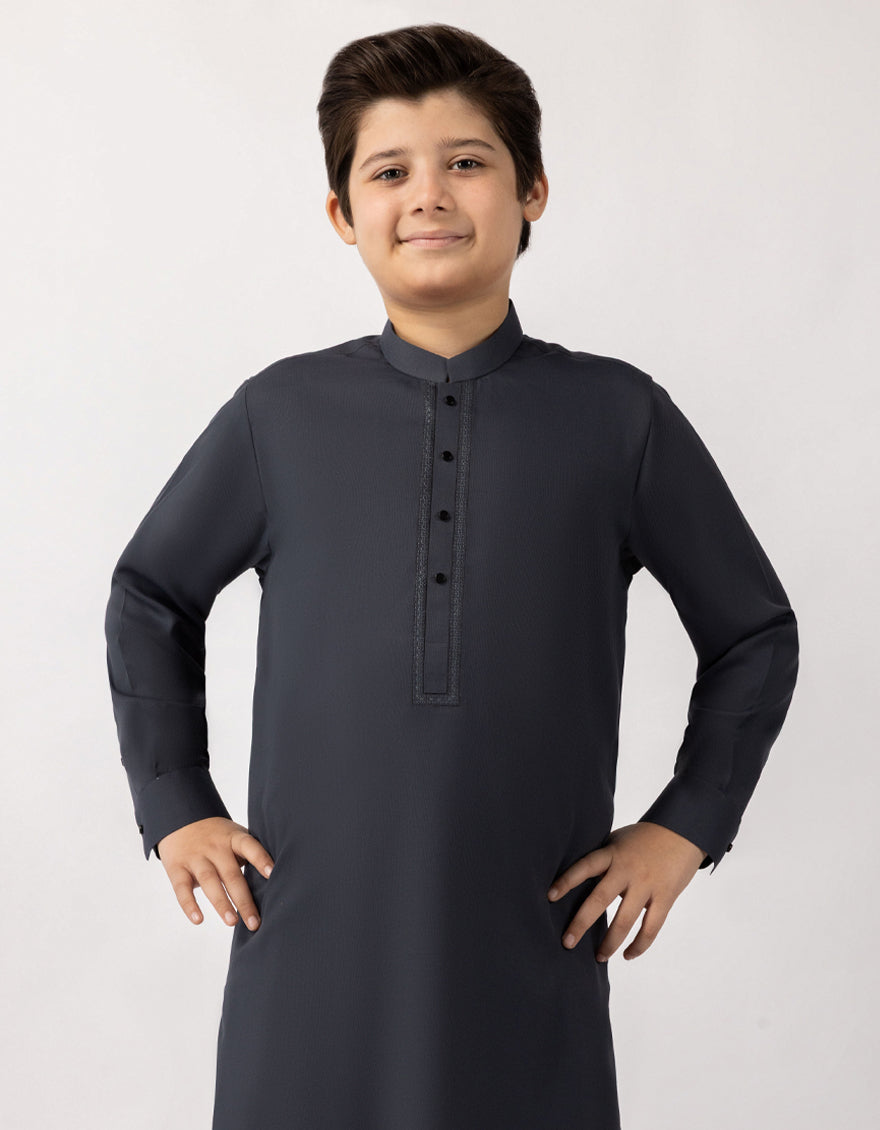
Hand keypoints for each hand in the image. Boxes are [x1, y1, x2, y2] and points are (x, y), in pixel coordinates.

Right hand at [156, 817, 274, 931]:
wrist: (180, 819)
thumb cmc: (218, 836)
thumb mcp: (235, 836)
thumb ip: (251, 853)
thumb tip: (278, 878)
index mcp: (233, 838)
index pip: (249, 847)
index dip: (261, 859)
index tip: (272, 874)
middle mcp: (215, 848)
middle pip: (232, 875)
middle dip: (244, 901)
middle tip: (255, 923)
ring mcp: (195, 858)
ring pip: (210, 882)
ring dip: (222, 904)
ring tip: (233, 922)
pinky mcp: (177, 869)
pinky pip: (182, 889)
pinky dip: (189, 905)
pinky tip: (198, 920)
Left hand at [546, 822, 706, 961]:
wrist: (682, 831)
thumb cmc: (644, 837)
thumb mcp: (618, 841)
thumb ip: (601, 859)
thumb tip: (577, 880)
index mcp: (612, 853)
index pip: (584, 867)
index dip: (567, 881)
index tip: (550, 897)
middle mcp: (627, 869)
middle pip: (599, 899)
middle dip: (581, 923)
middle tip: (567, 942)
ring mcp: (646, 885)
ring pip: (625, 921)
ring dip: (610, 943)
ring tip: (599, 957)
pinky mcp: (665, 897)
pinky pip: (650, 928)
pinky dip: (639, 945)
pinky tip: (627, 955)